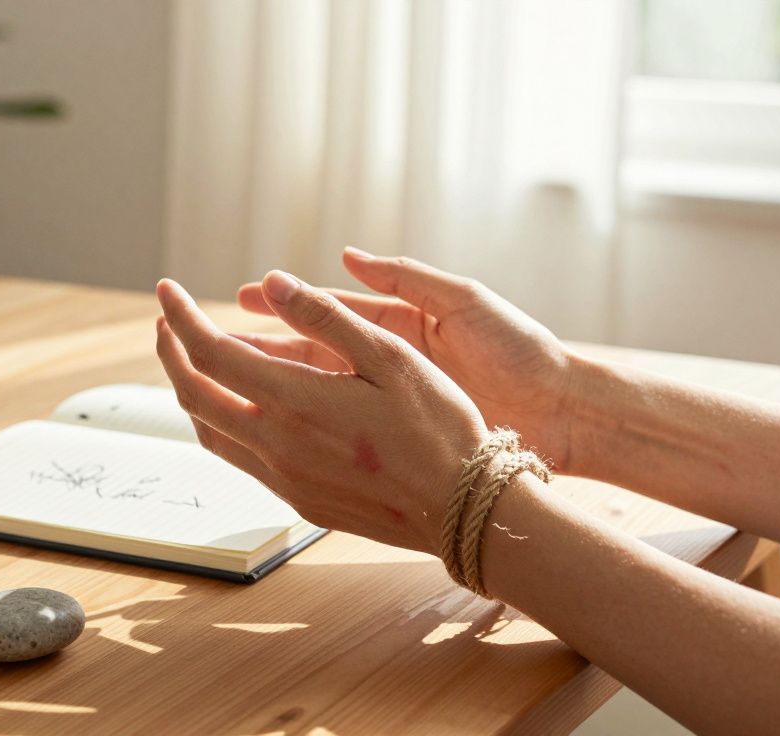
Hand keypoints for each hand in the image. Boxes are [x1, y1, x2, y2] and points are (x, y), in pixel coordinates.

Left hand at [154, 271, 489, 553]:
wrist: (462, 508)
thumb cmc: (439, 427)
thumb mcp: (390, 356)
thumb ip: (325, 318)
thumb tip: (273, 284)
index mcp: (294, 401)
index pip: (208, 352)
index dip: (180, 316)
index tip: (168, 290)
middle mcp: (276, 444)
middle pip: (193, 394)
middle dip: (171, 351)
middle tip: (169, 320)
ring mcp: (284, 477)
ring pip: (209, 432)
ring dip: (191, 390)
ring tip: (194, 359)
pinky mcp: (299, 499)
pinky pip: (239, 458)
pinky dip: (220, 423)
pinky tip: (239, 407)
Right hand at [236, 248, 573, 467]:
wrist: (564, 411)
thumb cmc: (520, 350)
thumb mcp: (463, 300)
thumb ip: (407, 277)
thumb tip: (350, 255)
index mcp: (404, 325)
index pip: (330, 313)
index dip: (285, 306)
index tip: (242, 297)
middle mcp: (393, 363)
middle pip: (315, 353)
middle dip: (267, 347)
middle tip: (215, 344)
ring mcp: (396, 402)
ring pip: (323, 394)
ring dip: (279, 388)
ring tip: (231, 385)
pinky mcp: (406, 435)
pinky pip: (348, 430)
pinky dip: (311, 428)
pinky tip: (276, 430)